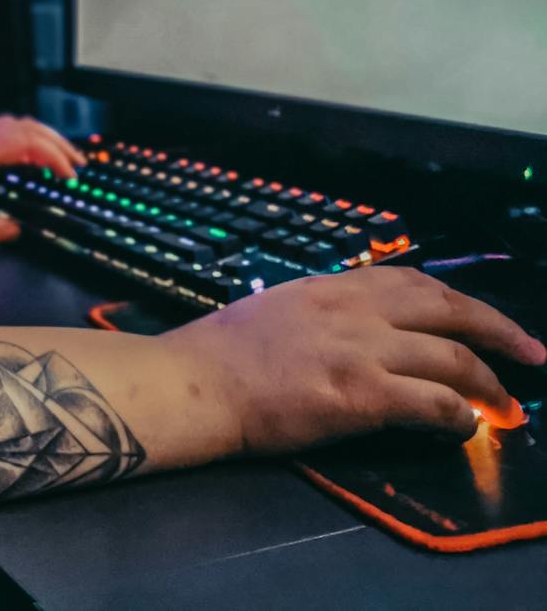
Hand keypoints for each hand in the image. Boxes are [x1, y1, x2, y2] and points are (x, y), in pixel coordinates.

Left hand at [0, 113, 86, 242]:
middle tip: (77, 165)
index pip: (23, 142)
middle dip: (57, 143)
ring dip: (42, 137)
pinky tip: (28, 154)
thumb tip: (14, 230)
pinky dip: (24, 137)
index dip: (52, 156)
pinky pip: (1, 128)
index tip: (67, 177)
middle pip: (25, 125)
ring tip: (61, 157)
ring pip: (14, 123)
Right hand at [164, 266, 546, 454]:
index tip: (483, 319)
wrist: (197, 383)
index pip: (416, 282)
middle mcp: (354, 310)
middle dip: (501, 332)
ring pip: (453, 360)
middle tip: (532, 354)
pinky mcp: (360, 395)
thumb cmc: (223, 352)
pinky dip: (459, 417)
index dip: (460, 302)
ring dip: (490, 387)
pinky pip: (433, 404)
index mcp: (333, 286)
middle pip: (451, 311)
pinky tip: (464, 428)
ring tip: (506, 408)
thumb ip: (326, 313)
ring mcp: (360, 351)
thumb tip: (363, 330)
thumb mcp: (279, 308)